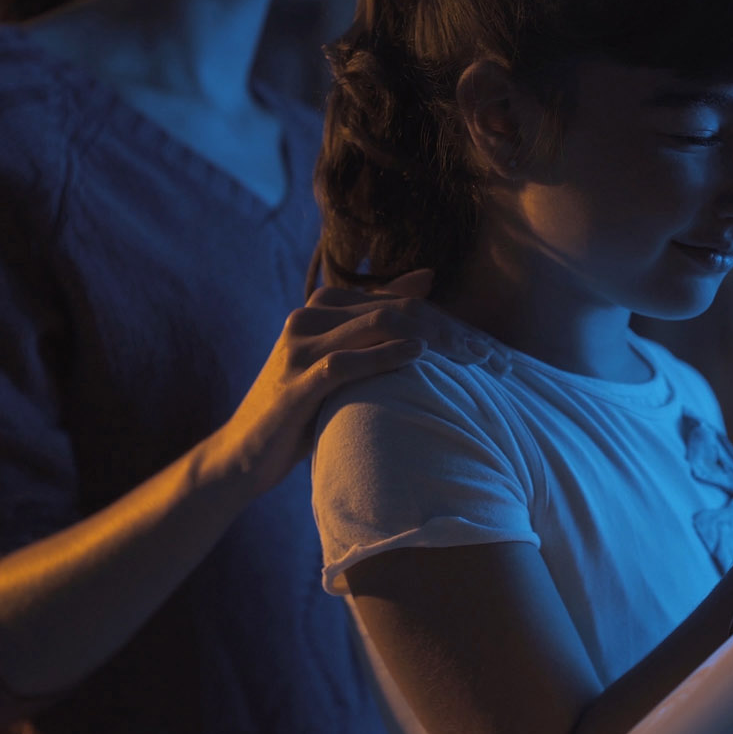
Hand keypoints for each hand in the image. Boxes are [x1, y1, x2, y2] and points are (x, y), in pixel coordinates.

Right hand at [204, 269, 497, 492]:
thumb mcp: (341, 361)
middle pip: (394, 308)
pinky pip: (345, 362)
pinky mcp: (295, 382)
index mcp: (322, 305)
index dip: (446, 319)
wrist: (242, 456)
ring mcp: (298, 347)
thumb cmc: (302, 409)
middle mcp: (308, 316)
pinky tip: (417, 356)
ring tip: (469, 357)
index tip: (488, 347)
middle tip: (490, 356)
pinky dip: (384, 356)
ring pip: (375, 324)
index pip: (397, 300)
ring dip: (430, 338)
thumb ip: (376, 322)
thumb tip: (428, 277)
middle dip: (447, 329)